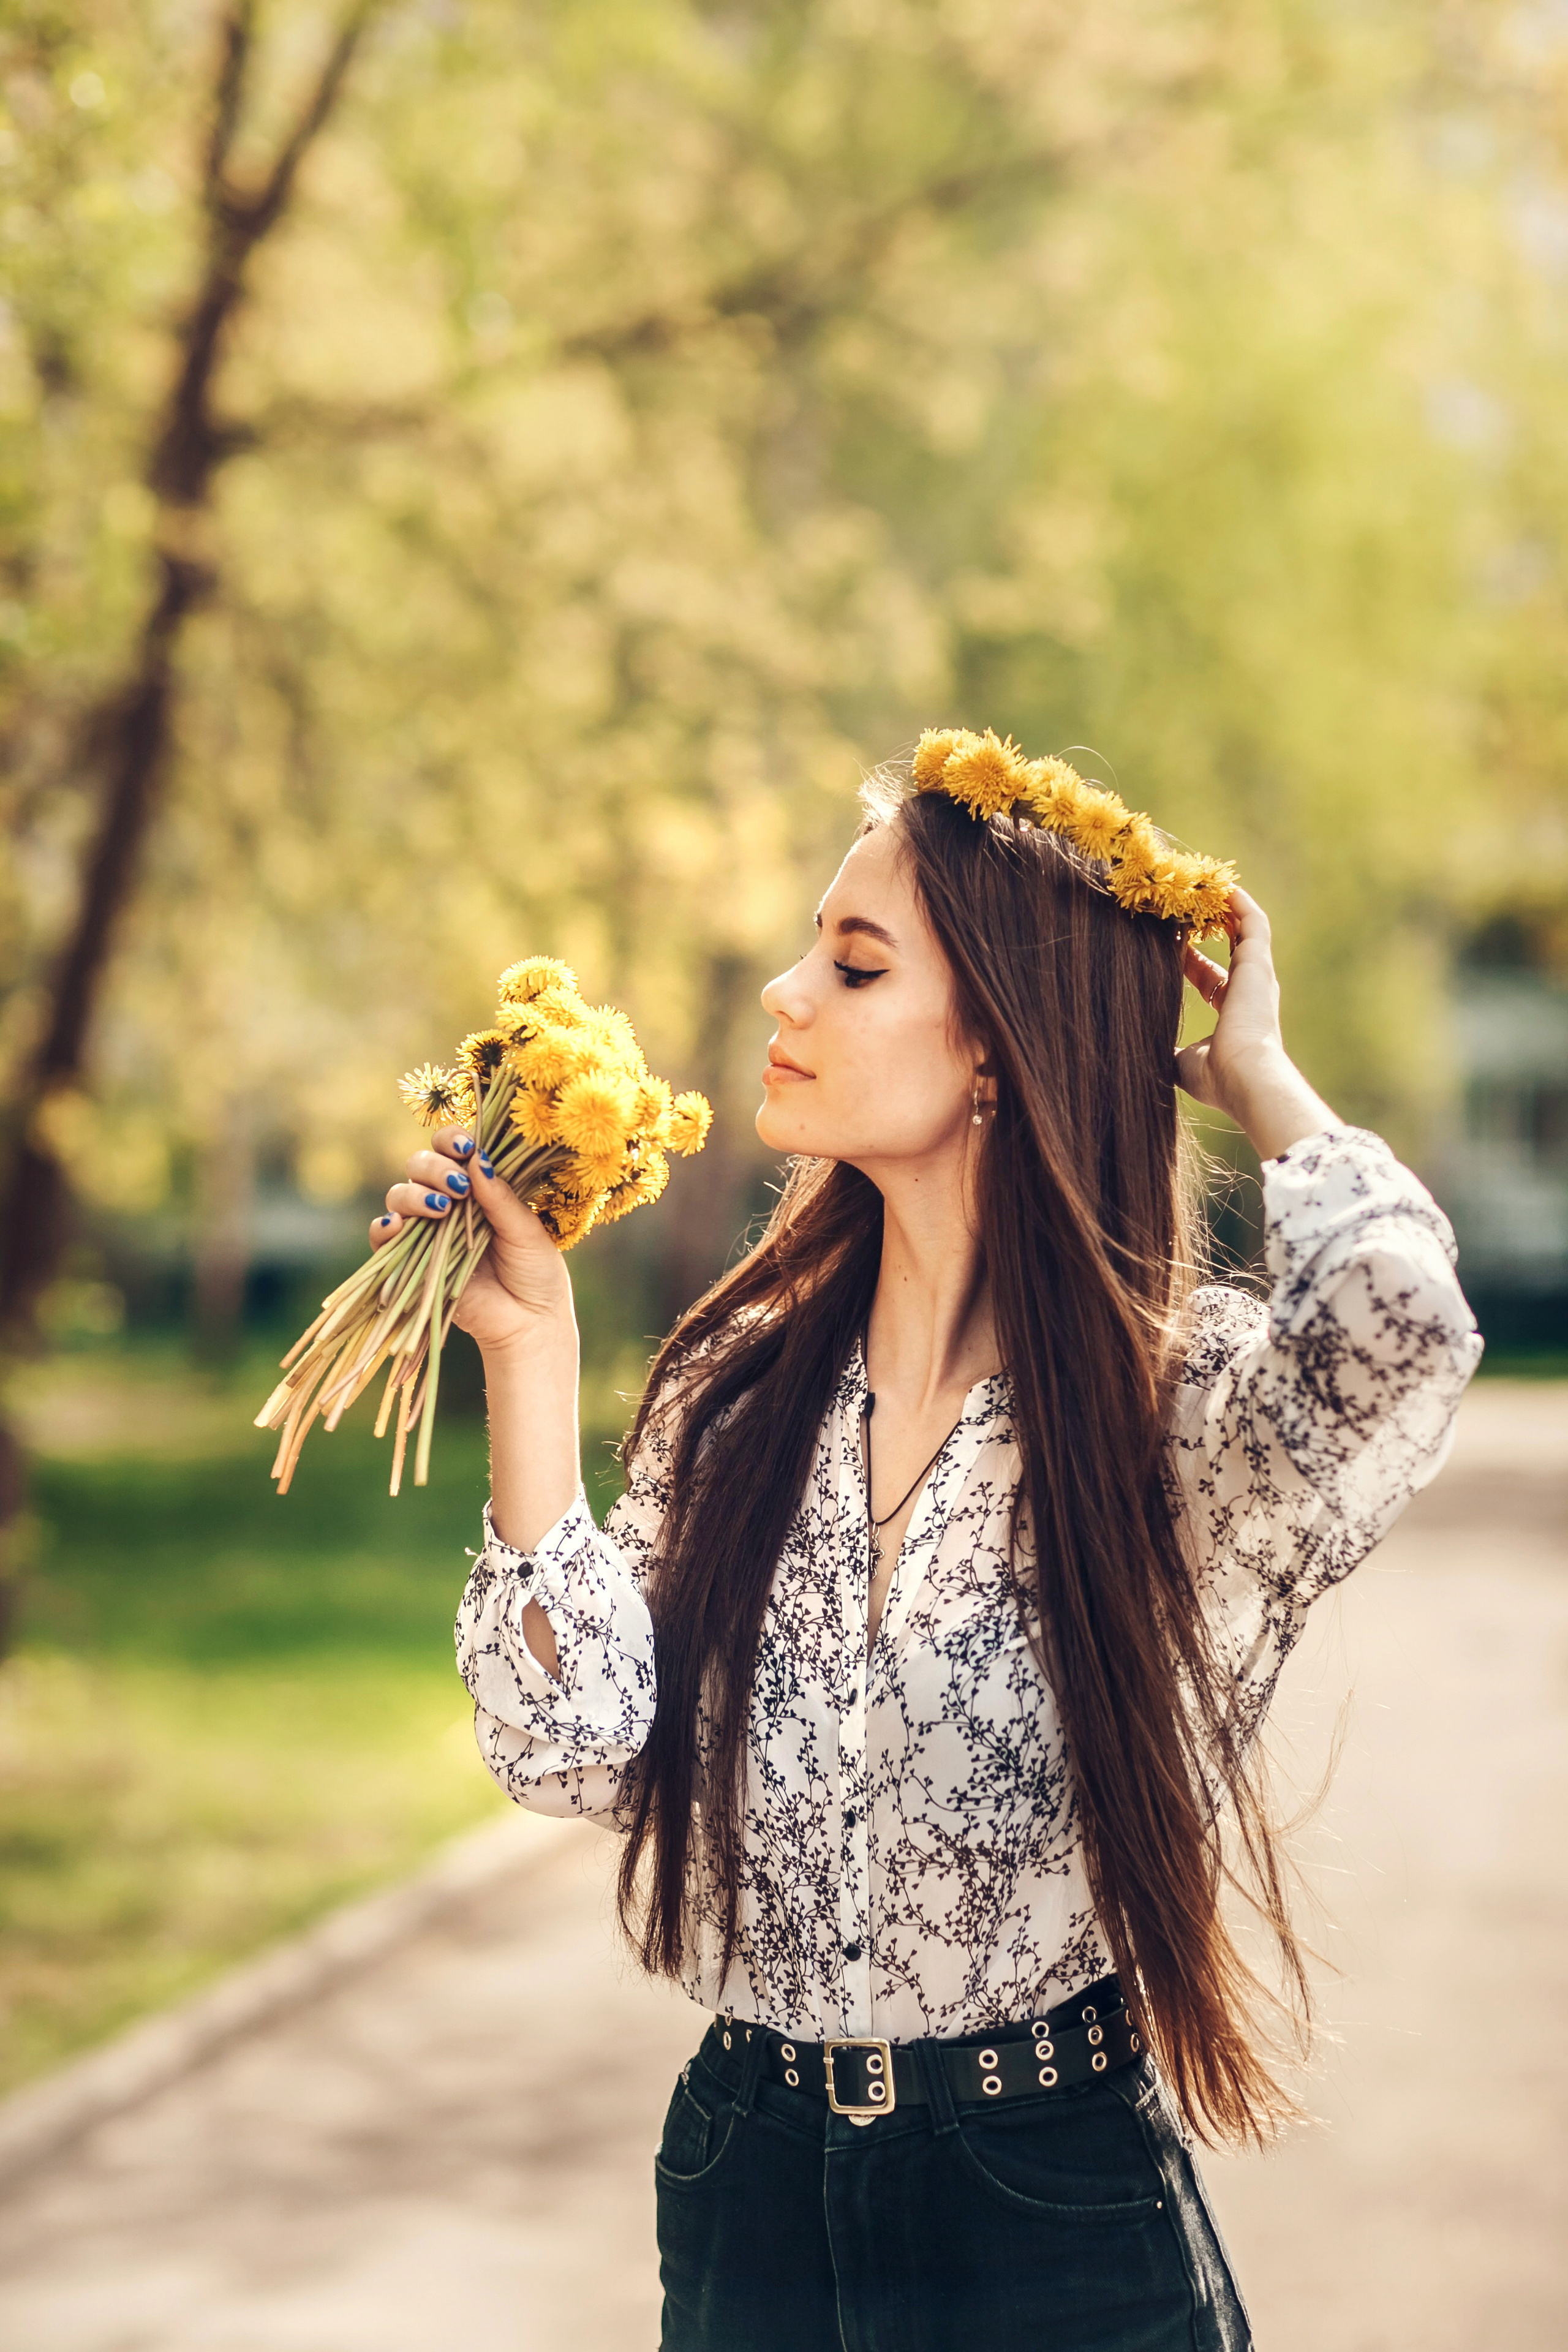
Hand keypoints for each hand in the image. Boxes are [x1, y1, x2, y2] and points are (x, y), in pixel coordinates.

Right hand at [370, 1125, 573, 1352]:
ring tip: (441, 1210)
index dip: (451, 1140)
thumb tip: (477, 1159)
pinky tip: (396, 1225)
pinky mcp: (411, 1262)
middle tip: (459, 1186)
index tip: (465, 1147)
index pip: (452, 1150)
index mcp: (478, 1187)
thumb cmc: (536, 1274)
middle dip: (434, 1168)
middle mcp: (448, 1203)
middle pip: (419, 1166)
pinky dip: (384, 1227)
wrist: (529, 1324)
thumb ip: (500, 1197)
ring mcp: (427, 1232)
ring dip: (414, 1195)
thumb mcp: (526, 1230)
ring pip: (399, 1196)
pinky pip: (383, 1239)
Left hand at [1175, 887, 1338, 1159]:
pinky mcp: (1259, 962)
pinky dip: (1240, 902)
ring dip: (1224, 908)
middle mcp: (1249, 992)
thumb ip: (1165, 1050)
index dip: (1189, 961)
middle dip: (1208, 930)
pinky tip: (1221, 886)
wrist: (1244, 1077)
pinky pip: (1253, 921)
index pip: (1210, 979)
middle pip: (1228, 950)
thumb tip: (1140, 1055)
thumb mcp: (1179, 1063)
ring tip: (1201, 887)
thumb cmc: (1214, 1077)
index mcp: (1233, 1015)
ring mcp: (1257, 975)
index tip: (1166, 945)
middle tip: (1183, 909)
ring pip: (1243, 930)